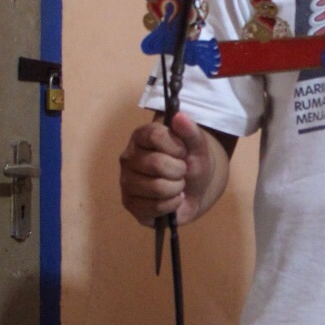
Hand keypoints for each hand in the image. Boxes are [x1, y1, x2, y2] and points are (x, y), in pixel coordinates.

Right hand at [119, 112, 219, 226]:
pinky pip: (155, 208)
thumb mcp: (198, 145)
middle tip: (182, 171)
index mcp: (140, 136)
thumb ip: (190, 131)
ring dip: (176, 189)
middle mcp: (128, 158)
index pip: (155, 135)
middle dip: (179, 170)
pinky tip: (173, 199)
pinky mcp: (130, 204)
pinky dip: (172, 204)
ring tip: (178, 186)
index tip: (183, 151)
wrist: (195, 189)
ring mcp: (126, 182)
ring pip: (156, 187)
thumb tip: (179, 116)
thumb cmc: (191, 162)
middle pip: (156, 163)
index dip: (176, 146)